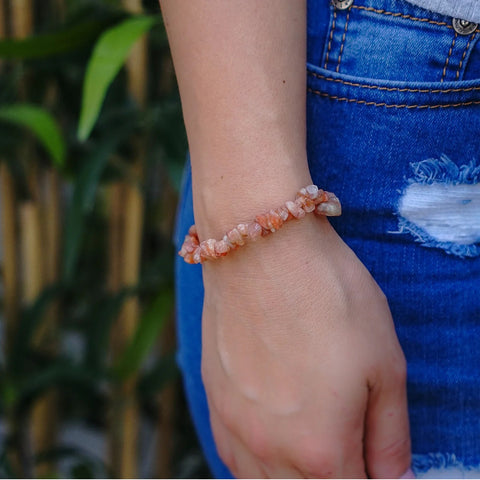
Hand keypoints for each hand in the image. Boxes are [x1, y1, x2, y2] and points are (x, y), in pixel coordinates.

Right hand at [200, 215, 411, 477]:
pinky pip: (231, 454)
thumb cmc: (328, 296)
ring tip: (310, 443)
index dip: (372, 479)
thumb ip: (391, 434)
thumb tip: (394, 476)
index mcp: (321, 450)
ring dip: (292, 476)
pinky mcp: (213, 397)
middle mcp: (269, 449)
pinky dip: (256, 462)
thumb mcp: (385, 364)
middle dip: (334, 476)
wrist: (263, 248)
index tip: (374, 459)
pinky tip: (270, 438)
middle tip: (348, 444)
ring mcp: (234, 424)